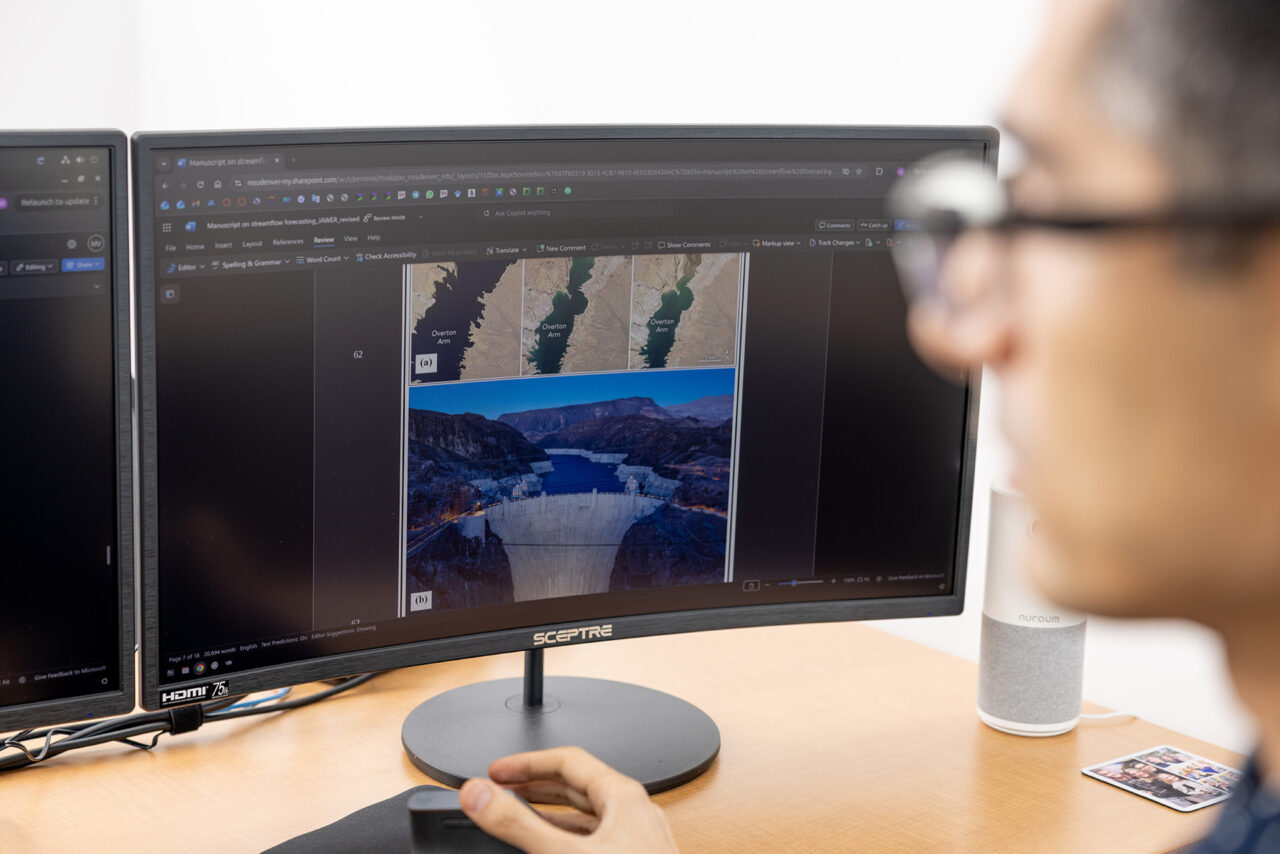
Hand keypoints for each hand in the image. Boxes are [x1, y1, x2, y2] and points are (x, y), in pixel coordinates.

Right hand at [459, 746, 679, 853]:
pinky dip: (565, 837)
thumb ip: (519, 826)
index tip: (496, 771)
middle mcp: (634, 813)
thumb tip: (481, 796)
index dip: (527, 763)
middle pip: (577, 785)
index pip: (568, 760)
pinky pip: (595, 840)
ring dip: (550, 812)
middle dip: (535, 786)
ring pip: (586, 815)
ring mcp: (637, 840)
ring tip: (519, 815)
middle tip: (501, 789)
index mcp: (624, 797)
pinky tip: (551, 849)